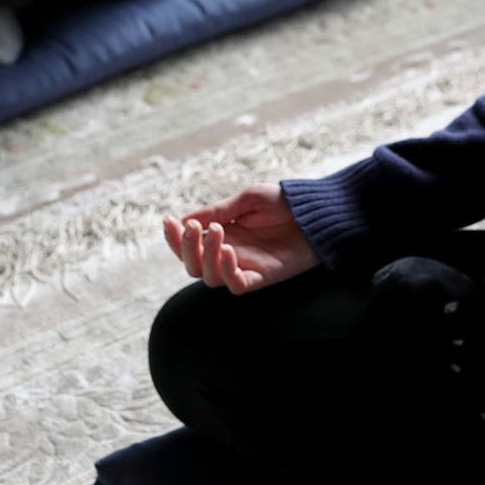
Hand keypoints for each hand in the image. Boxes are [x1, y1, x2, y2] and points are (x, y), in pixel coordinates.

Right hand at [163, 183, 320, 294]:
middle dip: (187, 247)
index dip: (175, 236)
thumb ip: (219, 210)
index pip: (189, 244)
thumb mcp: (247, 199)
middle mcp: (229, 254)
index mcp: (222, 234)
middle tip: (195, 227)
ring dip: (206, 256)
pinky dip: (227, 272)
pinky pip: (237, 285)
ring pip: (210, 278)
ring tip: (218, 233)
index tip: (168, 220)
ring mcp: (245, 267)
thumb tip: (185, 220)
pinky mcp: (262, 278)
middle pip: (193, 265)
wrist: (316, 211)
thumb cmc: (283, 203)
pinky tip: (229, 252)